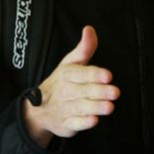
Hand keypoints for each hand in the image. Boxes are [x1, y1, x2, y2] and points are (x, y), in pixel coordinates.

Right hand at [22, 26, 119, 146]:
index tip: (108, 76)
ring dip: (95, 107)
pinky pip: (74, 124)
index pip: (81, 73)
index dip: (95, 74)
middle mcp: (66, 91)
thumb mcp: (70, 63)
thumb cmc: (61, 82)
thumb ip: (84, 48)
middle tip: (115, 92)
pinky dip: (83, 123)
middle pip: (84, 91)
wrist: (38, 110)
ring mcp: (65, 108)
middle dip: (99, 91)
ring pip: (81, 107)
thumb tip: (89, 29)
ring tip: (110, 107)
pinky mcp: (66, 124)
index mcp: (67, 74)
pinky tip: (94, 121)